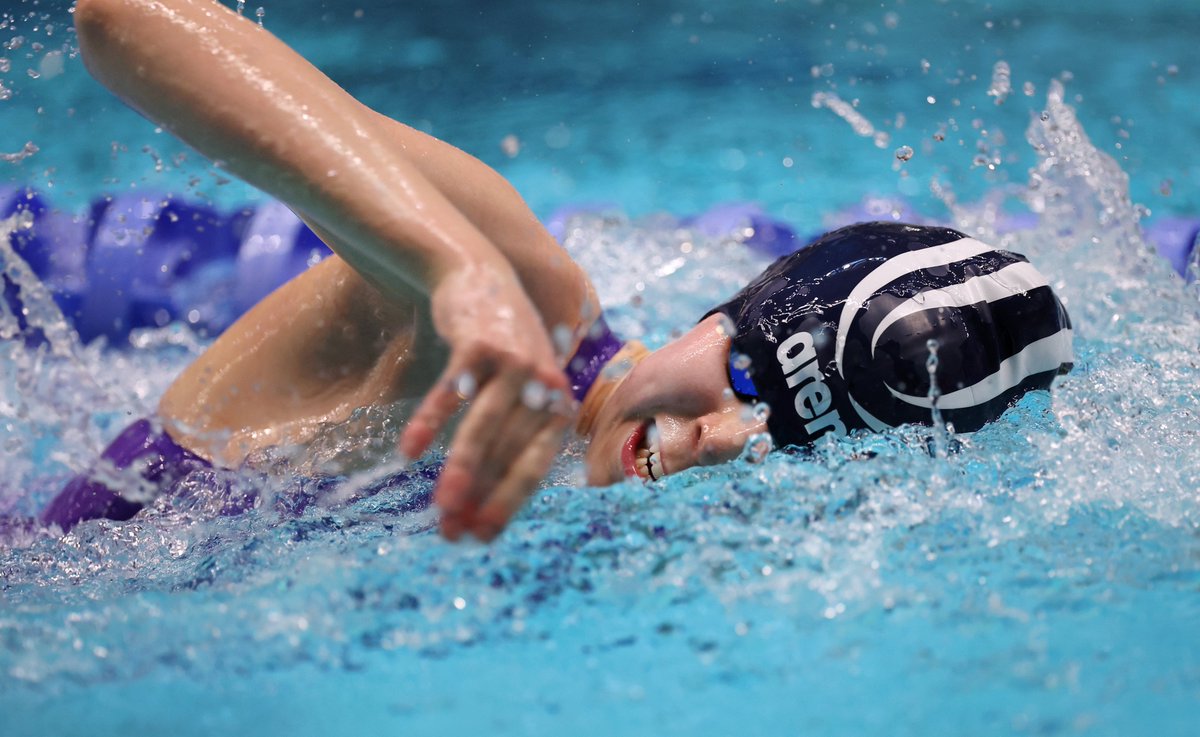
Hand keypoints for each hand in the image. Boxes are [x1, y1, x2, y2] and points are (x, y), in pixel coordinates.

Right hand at [398, 264, 573, 541]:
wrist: (482, 278)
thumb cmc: (500, 349)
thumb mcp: (520, 390)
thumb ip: (511, 436)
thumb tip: (480, 501)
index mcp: (558, 404)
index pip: (533, 466)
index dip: (506, 503)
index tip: (481, 538)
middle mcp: (545, 386)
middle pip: (507, 454)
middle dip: (479, 498)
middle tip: (450, 534)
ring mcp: (516, 362)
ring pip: (484, 428)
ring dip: (462, 472)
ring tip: (440, 510)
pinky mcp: (482, 344)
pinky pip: (452, 392)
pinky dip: (431, 423)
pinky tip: (410, 453)